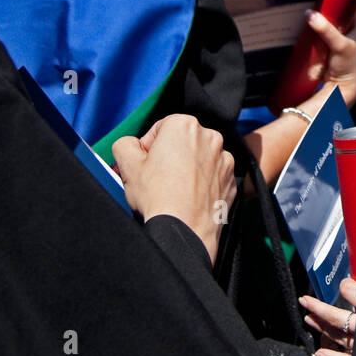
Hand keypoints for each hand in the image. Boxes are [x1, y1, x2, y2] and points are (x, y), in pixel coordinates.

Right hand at [113, 115, 235, 265]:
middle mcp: (209, 137)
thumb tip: (129, 145)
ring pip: (199, 158)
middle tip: (157, 178)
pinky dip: (203, 183)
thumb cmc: (159, 198)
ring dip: (188, 169)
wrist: (184, 230)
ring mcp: (223, 159)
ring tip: (174, 190)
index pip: (161, 128)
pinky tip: (189, 197)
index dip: (149, 147)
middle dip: (170, 156)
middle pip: (182, 142)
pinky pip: (213, 176)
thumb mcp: (128, 166)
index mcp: (184, 125)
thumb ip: (124, 144)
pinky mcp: (231, 179)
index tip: (145, 163)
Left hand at [300, 277, 355, 355]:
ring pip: (339, 339)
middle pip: (338, 323)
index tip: (314, 295)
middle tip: (304, 302)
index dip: (328, 301)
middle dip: (319, 312)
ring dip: (322, 329)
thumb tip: (344, 282)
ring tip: (309, 320)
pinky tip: (319, 353)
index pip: (344, 308)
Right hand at [308, 10, 355, 109]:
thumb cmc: (348, 67)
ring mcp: (339, 34)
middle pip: (335, 10)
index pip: (348, 2)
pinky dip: (314, 28)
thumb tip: (311, 15)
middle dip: (324, 8)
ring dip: (318, 18)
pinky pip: (320, 30)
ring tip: (307, 11)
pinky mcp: (328, 42)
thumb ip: (327, 30)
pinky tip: (306, 24)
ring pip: (326, 20)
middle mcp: (351, 26)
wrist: (341, 87)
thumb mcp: (340, 46)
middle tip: (312, 3)